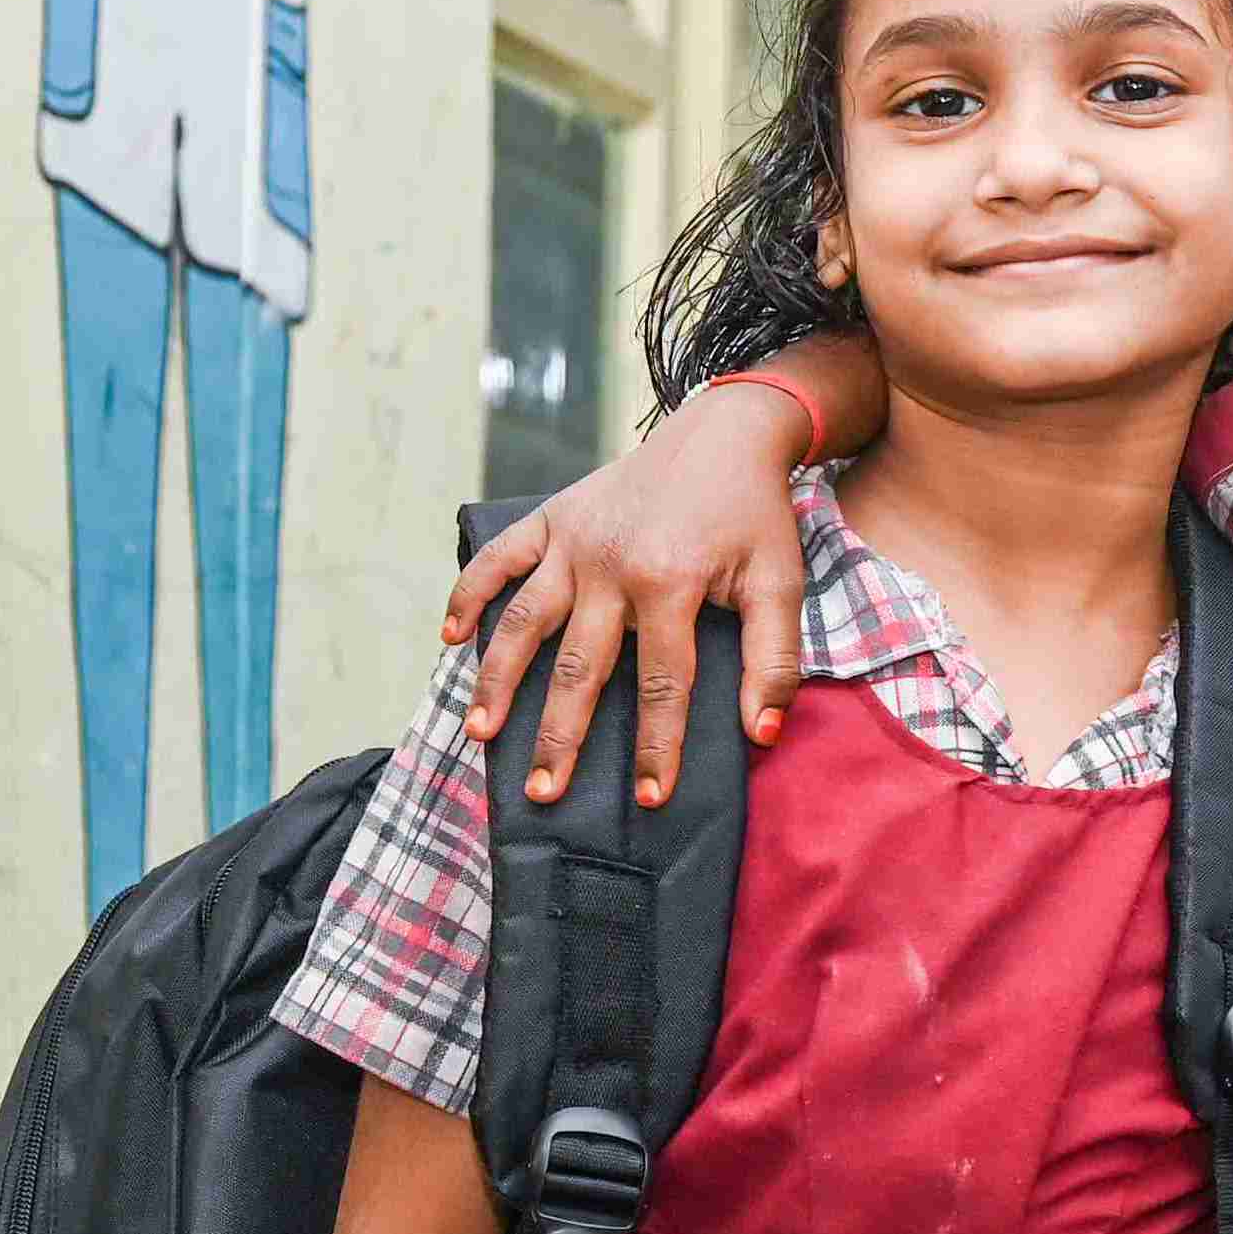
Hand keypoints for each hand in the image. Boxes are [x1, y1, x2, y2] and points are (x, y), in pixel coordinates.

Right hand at [447, 382, 820, 806]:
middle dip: (558, 735)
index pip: (662, 684)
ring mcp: (573, 540)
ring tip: (478, 731)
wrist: (725, 434)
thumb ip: (775, 659)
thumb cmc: (755, 516)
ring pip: (525, 620)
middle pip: (578, 666)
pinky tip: (450, 637)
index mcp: (670, 583)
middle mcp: (610, 565)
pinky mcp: (552, 517)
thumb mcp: (781, 582)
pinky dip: (470, 593)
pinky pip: (500, 560)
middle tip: (541, 791)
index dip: (658, 746)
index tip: (651, 798)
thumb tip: (762, 734)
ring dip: (497, 678)